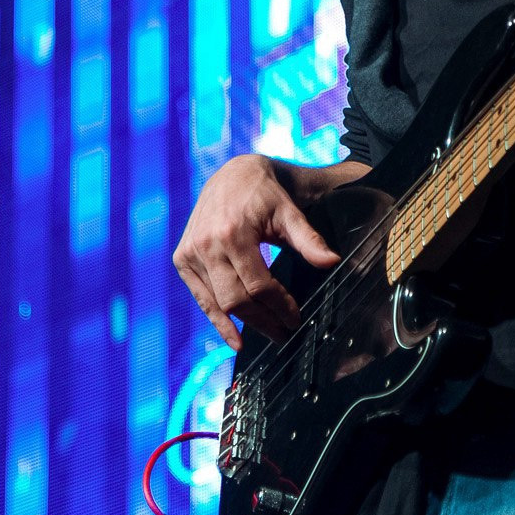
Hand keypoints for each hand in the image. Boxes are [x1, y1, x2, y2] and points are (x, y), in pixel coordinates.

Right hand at [173, 155, 341, 349]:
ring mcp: (190, 253)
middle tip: (285, 334)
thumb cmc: (264, 194)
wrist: (232, 175)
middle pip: (236, 299)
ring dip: (243, 325)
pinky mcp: (182, 259)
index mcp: (232, 233)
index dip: (279, 305)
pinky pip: (201, 298)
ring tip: (269, 334)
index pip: (258, 285)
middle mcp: (206, 245)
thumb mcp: (288, 212)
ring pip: (218, 303)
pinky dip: (217, 320)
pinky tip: (235, 339)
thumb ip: (308, 239)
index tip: (295, 318)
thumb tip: (332, 261)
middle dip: (263, 321)